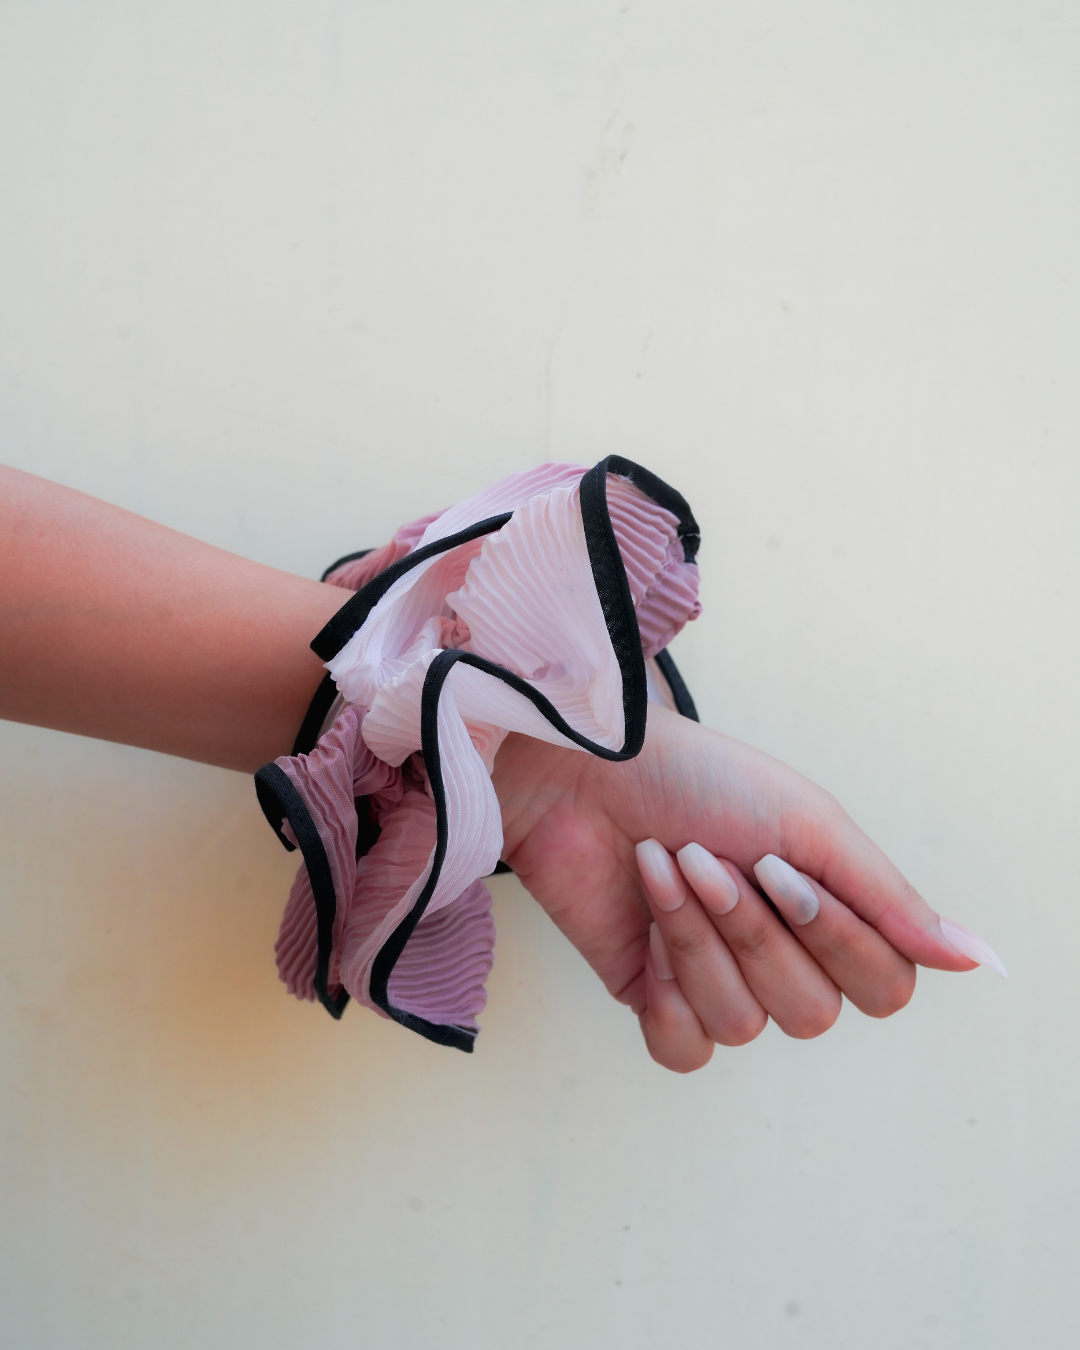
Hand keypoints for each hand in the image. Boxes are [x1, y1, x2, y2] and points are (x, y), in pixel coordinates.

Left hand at [492, 704, 977, 1071]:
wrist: (587, 770)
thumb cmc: (699, 781)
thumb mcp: (808, 824)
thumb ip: (888, 899)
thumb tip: (976, 959)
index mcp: (829, 914)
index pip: (884, 988)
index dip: (839, 940)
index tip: (782, 865)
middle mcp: (781, 957)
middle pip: (814, 1013)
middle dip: (755, 932)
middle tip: (708, 856)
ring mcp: (715, 980)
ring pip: (744, 1026)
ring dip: (699, 939)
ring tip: (667, 867)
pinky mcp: (652, 996)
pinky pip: (685, 1050)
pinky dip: (667, 993)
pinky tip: (646, 937)